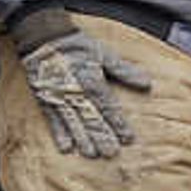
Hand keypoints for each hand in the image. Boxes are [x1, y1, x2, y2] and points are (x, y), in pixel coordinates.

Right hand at [18, 21, 152, 158]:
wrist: (43, 37)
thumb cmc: (77, 45)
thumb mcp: (104, 54)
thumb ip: (124, 71)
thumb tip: (147, 84)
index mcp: (92, 80)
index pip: (108, 107)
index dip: (118, 124)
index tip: (128, 139)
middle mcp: (75, 92)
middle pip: (91, 118)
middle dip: (102, 136)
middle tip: (111, 153)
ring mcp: (59, 97)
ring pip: (73, 122)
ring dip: (82, 139)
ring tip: (91, 154)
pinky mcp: (45, 99)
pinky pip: (52, 120)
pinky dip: (59, 134)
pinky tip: (65, 148)